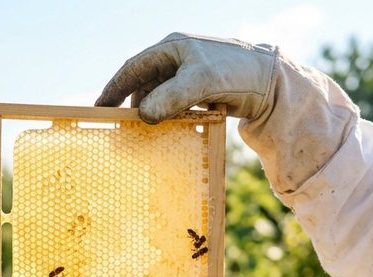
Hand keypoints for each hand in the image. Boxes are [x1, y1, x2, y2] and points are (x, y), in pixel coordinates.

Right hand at [95, 33, 275, 123]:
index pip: (134, 68)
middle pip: (146, 83)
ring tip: (147, 132)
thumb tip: (143, 116)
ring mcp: (191, 73)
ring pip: (162, 95)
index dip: (115, 88)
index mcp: (172, 47)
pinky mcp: (203, 88)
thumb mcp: (199, 83)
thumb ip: (169, 98)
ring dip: (155, 113)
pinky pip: (178, 103)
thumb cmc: (235, 73)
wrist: (271, 81)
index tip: (100, 108)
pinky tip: (172, 130)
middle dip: (134, 104)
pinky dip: (172, 116)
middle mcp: (179, 57)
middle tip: (124, 128)